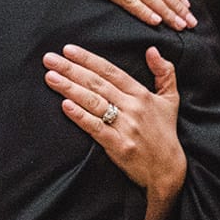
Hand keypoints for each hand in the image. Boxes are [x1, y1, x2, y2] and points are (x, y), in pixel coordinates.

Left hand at [43, 43, 185, 210]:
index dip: (88, 59)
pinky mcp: (119, 145)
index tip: (68, 50)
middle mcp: (133, 107)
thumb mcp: (171, 100)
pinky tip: (65, 105)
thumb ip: (165, 72)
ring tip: (51, 77)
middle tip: (49, 59)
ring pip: (93, 102)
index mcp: (141, 94)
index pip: (110, 71)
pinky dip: (80, 116)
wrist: (167, 170)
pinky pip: (96, 128)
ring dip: (70, 88)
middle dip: (71, 69)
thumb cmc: (165, 133)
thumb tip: (152, 49)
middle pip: (97, 84)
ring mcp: (125, 126)